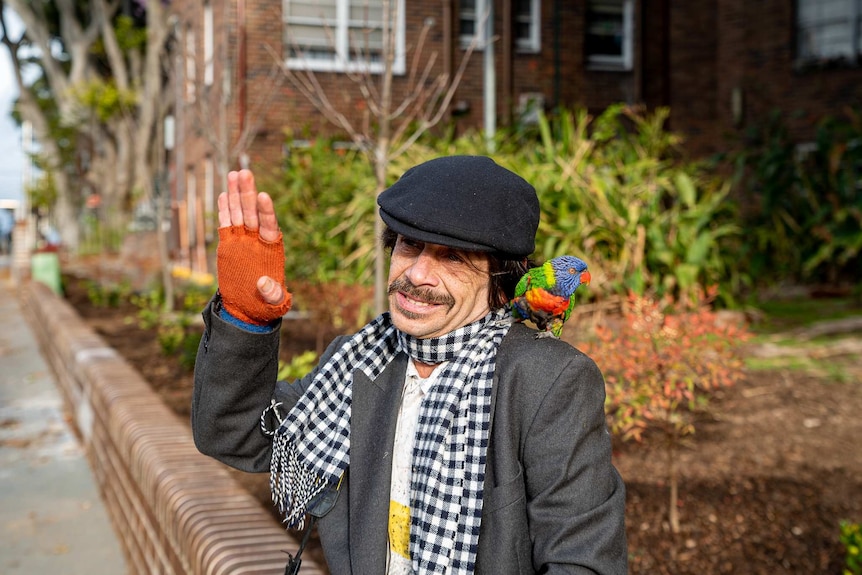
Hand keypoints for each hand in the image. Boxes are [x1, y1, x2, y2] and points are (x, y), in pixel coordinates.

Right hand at [216, 169, 291, 322]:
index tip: (263, 195)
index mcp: (271, 249)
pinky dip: (224, 210)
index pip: (269, 225)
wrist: (249, 306)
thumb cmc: (266, 303)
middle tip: (245, 172)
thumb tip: (264, 283)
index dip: (267, 211)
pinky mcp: (228, 245)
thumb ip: (272, 293)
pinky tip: (222, 194)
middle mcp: (257, 240)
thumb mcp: (273, 302)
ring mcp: (242, 241)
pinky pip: (226, 224)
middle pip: (252, 212)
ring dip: (235, 194)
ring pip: (238, 213)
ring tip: (234, 174)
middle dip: (248, 193)